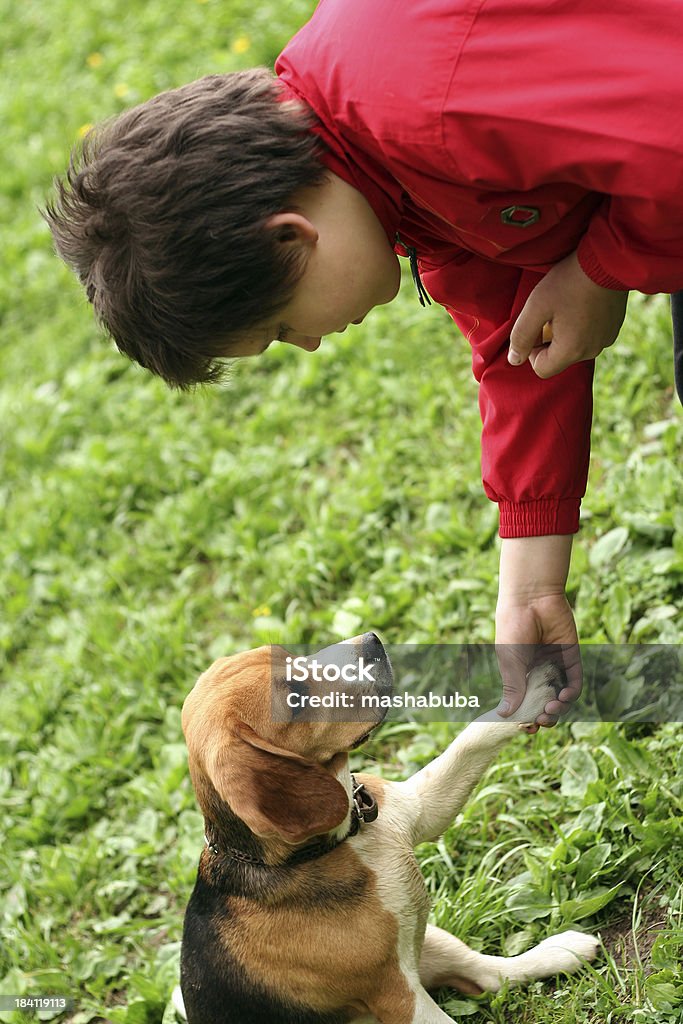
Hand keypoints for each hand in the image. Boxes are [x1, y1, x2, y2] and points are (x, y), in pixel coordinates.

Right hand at [495, 536, 581, 729]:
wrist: (531, 599)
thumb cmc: (513, 627)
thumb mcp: (510, 661)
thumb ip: (512, 687)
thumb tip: (505, 715)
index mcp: (519, 673)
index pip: (525, 702)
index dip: (526, 717)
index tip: (525, 728)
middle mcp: (538, 672)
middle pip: (544, 702)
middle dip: (543, 716)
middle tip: (539, 722)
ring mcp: (555, 666)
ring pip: (560, 696)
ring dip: (557, 708)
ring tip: (549, 711)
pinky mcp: (571, 658)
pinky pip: (574, 682)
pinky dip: (570, 694)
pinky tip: (562, 697)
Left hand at [508, 250, 627, 377]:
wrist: (608, 259)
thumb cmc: (568, 282)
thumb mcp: (536, 306)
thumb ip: (521, 336)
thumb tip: (514, 360)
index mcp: (571, 351)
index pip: (541, 368)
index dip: (532, 349)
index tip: (537, 324)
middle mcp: (591, 352)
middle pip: (558, 358)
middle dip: (549, 340)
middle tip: (551, 311)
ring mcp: (605, 340)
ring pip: (574, 347)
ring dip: (564, 332)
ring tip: (566, 305)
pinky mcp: (614, 329)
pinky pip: (589, 337)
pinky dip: (581, 326)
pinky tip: (581, 303)